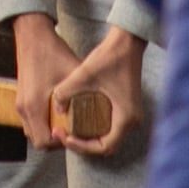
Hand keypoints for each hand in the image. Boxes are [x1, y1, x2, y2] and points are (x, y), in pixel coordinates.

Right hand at [9, 15, 77, 152]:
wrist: (32, 33)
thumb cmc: (52, 52)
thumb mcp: (72, 73)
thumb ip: (81, 93)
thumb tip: (100, 110)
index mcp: (33, 106)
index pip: (44, 142)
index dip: (61, 144)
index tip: (75, 135)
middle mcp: (23, 109)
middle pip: (38, 141)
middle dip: (56, 141)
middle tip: (73, 132)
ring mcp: (19, 103)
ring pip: (33, 132)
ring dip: (49, 132)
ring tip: (67, 124)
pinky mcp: (20, 98)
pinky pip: (30, 121)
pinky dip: (42, 123)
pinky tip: (57, 113)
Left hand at [52, 25, 147, 157]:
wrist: (127, 41)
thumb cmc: (110, 56)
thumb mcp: (84, 74)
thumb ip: (66, 92)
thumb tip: (56, 109)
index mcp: (126, 118)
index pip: (104, 147)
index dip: (83, 147)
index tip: (66, 136)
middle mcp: (132, 121)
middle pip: (106, 145)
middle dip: (83, 144)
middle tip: (64, 135)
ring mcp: (130, 114)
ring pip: (108, 137)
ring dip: (89, 137)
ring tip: (69, 130)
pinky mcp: (126, 107)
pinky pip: (111, 126)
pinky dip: (95, 128)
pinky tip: (79, 119)